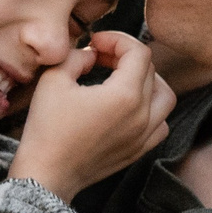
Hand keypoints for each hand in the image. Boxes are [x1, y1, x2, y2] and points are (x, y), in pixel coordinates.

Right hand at [9, 32, 176, 200]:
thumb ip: (77, 56)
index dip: (117, 39)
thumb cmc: (47, 128)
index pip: (139, 53)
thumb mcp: (54, 79)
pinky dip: (152, 109)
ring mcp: (144, 135)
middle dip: (125, 56)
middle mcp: (142, 115)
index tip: (96, 42)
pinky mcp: (140, 150)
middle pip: (150, 71)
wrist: (47, 173)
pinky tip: (129, 106)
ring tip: (122, 77)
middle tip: (100, 56)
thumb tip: (93, 55)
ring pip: (165, 96)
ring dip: (147, 80)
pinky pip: (161, 123)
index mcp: (125, 96)